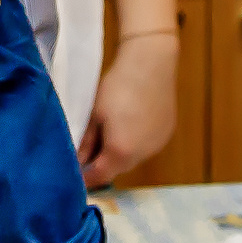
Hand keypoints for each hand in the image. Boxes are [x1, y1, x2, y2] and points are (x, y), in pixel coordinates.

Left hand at [77, 31, 177, 186]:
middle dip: (102, 164)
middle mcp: (142, 156)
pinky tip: (130, 122)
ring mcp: (157, 145)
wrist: (150, 64)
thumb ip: (85, 143)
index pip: (99, 177)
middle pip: (117, 169)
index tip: (75, 173)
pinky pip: (146, 146)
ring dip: (120, 152)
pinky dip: (135, 142)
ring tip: (110, 130)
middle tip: (88, 149)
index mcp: (120, 153)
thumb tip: (77, 161)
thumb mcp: (94, 115)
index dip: (85, 178)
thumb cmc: (116, 88)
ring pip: (133, 158)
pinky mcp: (166, 134)